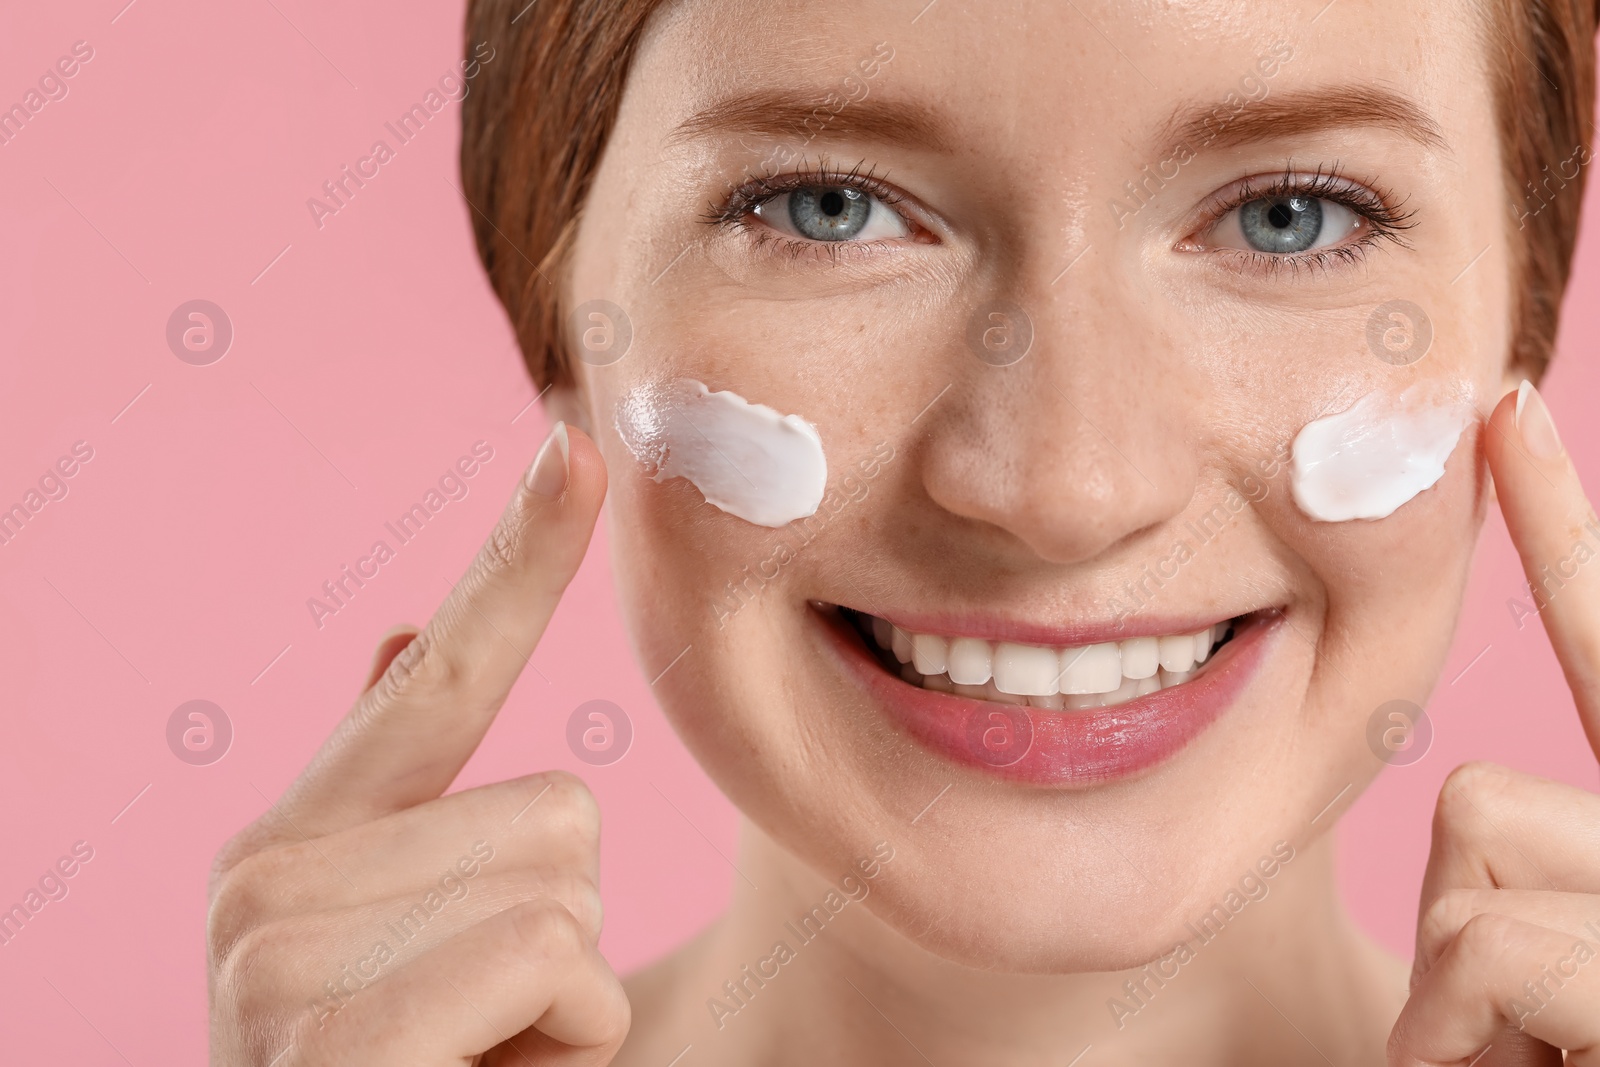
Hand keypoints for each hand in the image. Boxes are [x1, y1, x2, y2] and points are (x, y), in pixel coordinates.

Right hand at [207, 424, 629, 1065]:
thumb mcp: (429, 951)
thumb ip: (407, 806)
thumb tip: (400, 642)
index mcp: (298, 853)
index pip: (447, 676)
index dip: (520, 556)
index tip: (577, 438)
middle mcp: (260, 889)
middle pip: (561, 806)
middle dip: (568, 936)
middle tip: (488, 1041)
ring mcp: (274, 970)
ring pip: (568, 878)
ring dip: (571, 1003)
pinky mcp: (333, 1050)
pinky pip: (547, 955)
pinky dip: (568, 1040)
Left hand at [1392, 384, 1599, 1065]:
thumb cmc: (1555, 1059)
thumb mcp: (1546, 993)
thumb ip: (1526, 910)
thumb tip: (1475, 857)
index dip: (1564, 531)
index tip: (1495, 414)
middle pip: (1486, 806)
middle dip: (1469, 939)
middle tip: (1530, 1056)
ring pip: (1479, 867)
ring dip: (1467, 1007)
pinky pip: (1501, 950)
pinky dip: (1461, 1046)